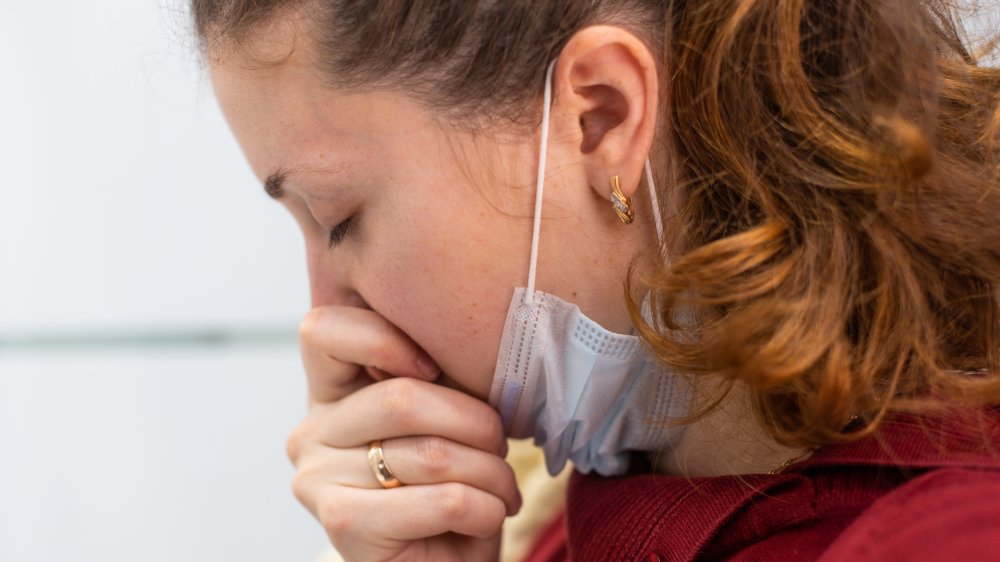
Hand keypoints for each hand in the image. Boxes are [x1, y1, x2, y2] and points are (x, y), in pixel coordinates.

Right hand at [287, 306, 520, 561]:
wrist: (445, 561)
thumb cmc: (449, 483)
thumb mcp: (444, 411)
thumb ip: (433, 370)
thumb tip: (460, 333)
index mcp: (329, 393)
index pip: (324, 331)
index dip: (385, 338)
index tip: (435, 368)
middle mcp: (310, 432)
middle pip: (402, 397)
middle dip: (476, 423)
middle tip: (500, 448)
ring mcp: (318, 481)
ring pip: (432, 453)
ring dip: (491, 473)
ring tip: (501, 489)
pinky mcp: (343, 526)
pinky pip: (444, 499)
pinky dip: (486, 509)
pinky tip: (487, 517)